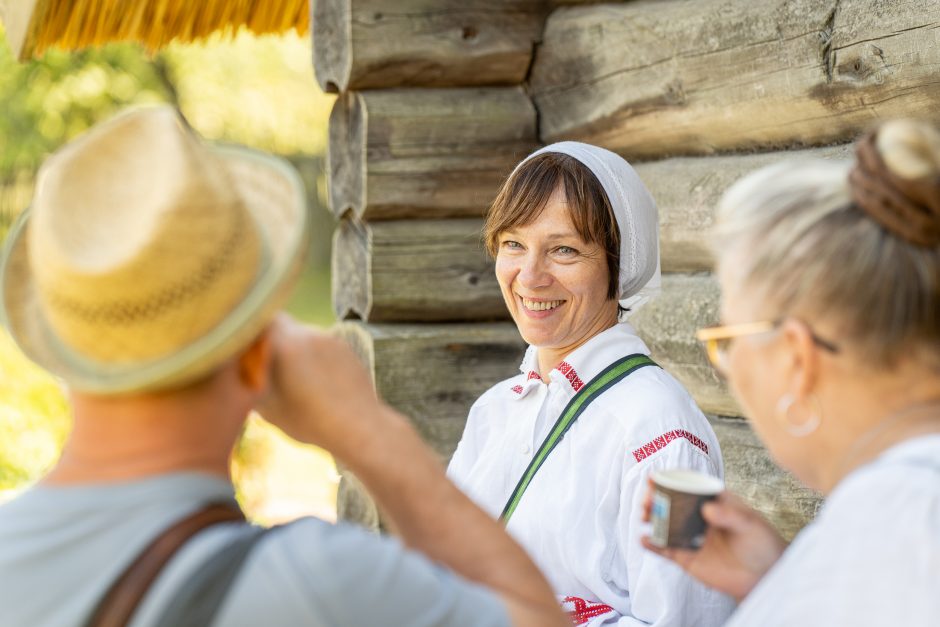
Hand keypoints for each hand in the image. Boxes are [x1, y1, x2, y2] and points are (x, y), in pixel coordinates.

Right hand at [254, 313, 383, 449]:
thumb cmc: (309, 420)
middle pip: (282, 324)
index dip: (250, 329)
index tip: (243, 345)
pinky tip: (315, 381)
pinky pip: (320, 344)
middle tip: (265, 363)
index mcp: (285, 343)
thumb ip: (249, 381)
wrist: (359, 426)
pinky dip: (313, 357)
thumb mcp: (266, 406)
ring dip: (294, 349)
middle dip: (271, 340)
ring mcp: (329, 338)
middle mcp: (308, 333)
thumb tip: (234, 370)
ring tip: (295, 379)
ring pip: (302, 334)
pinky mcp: (345, 348)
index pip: (260, 319)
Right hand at [641, 486, 787, 601]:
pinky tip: (644, 539)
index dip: (672, 480)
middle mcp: (701, 518)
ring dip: (652, 518)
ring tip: (643, 516)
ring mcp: (693, 538)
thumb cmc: (763, 546)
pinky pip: (666, 550)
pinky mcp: (688, 558)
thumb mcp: (750, 526)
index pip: (690, 487)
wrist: (766, 580)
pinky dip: (653, 545)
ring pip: (667, 524)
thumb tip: (707, 509)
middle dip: (656, 498)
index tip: (655, 477)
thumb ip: (729, 515)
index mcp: (715, 503)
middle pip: (673, 504)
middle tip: (647, 500)